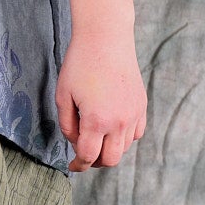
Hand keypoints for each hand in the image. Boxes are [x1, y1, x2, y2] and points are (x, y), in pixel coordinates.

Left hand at [56, 28, 145, 172]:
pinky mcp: (141, 105)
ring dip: (109, 149)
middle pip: (110, 160)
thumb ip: (67, 125)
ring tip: (95, 138)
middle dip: (94, 162)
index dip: (77, 165)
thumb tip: (76, 142)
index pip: (88, 156)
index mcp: (97, 121)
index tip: (72, 166)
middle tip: (83, 155)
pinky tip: (111, 128)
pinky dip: (124, 137)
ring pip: (124, 148)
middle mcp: (119, 121)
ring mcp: (134, 114)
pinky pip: (136, 133)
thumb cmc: (80, 64)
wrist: (106, 38)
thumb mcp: (63, 96)